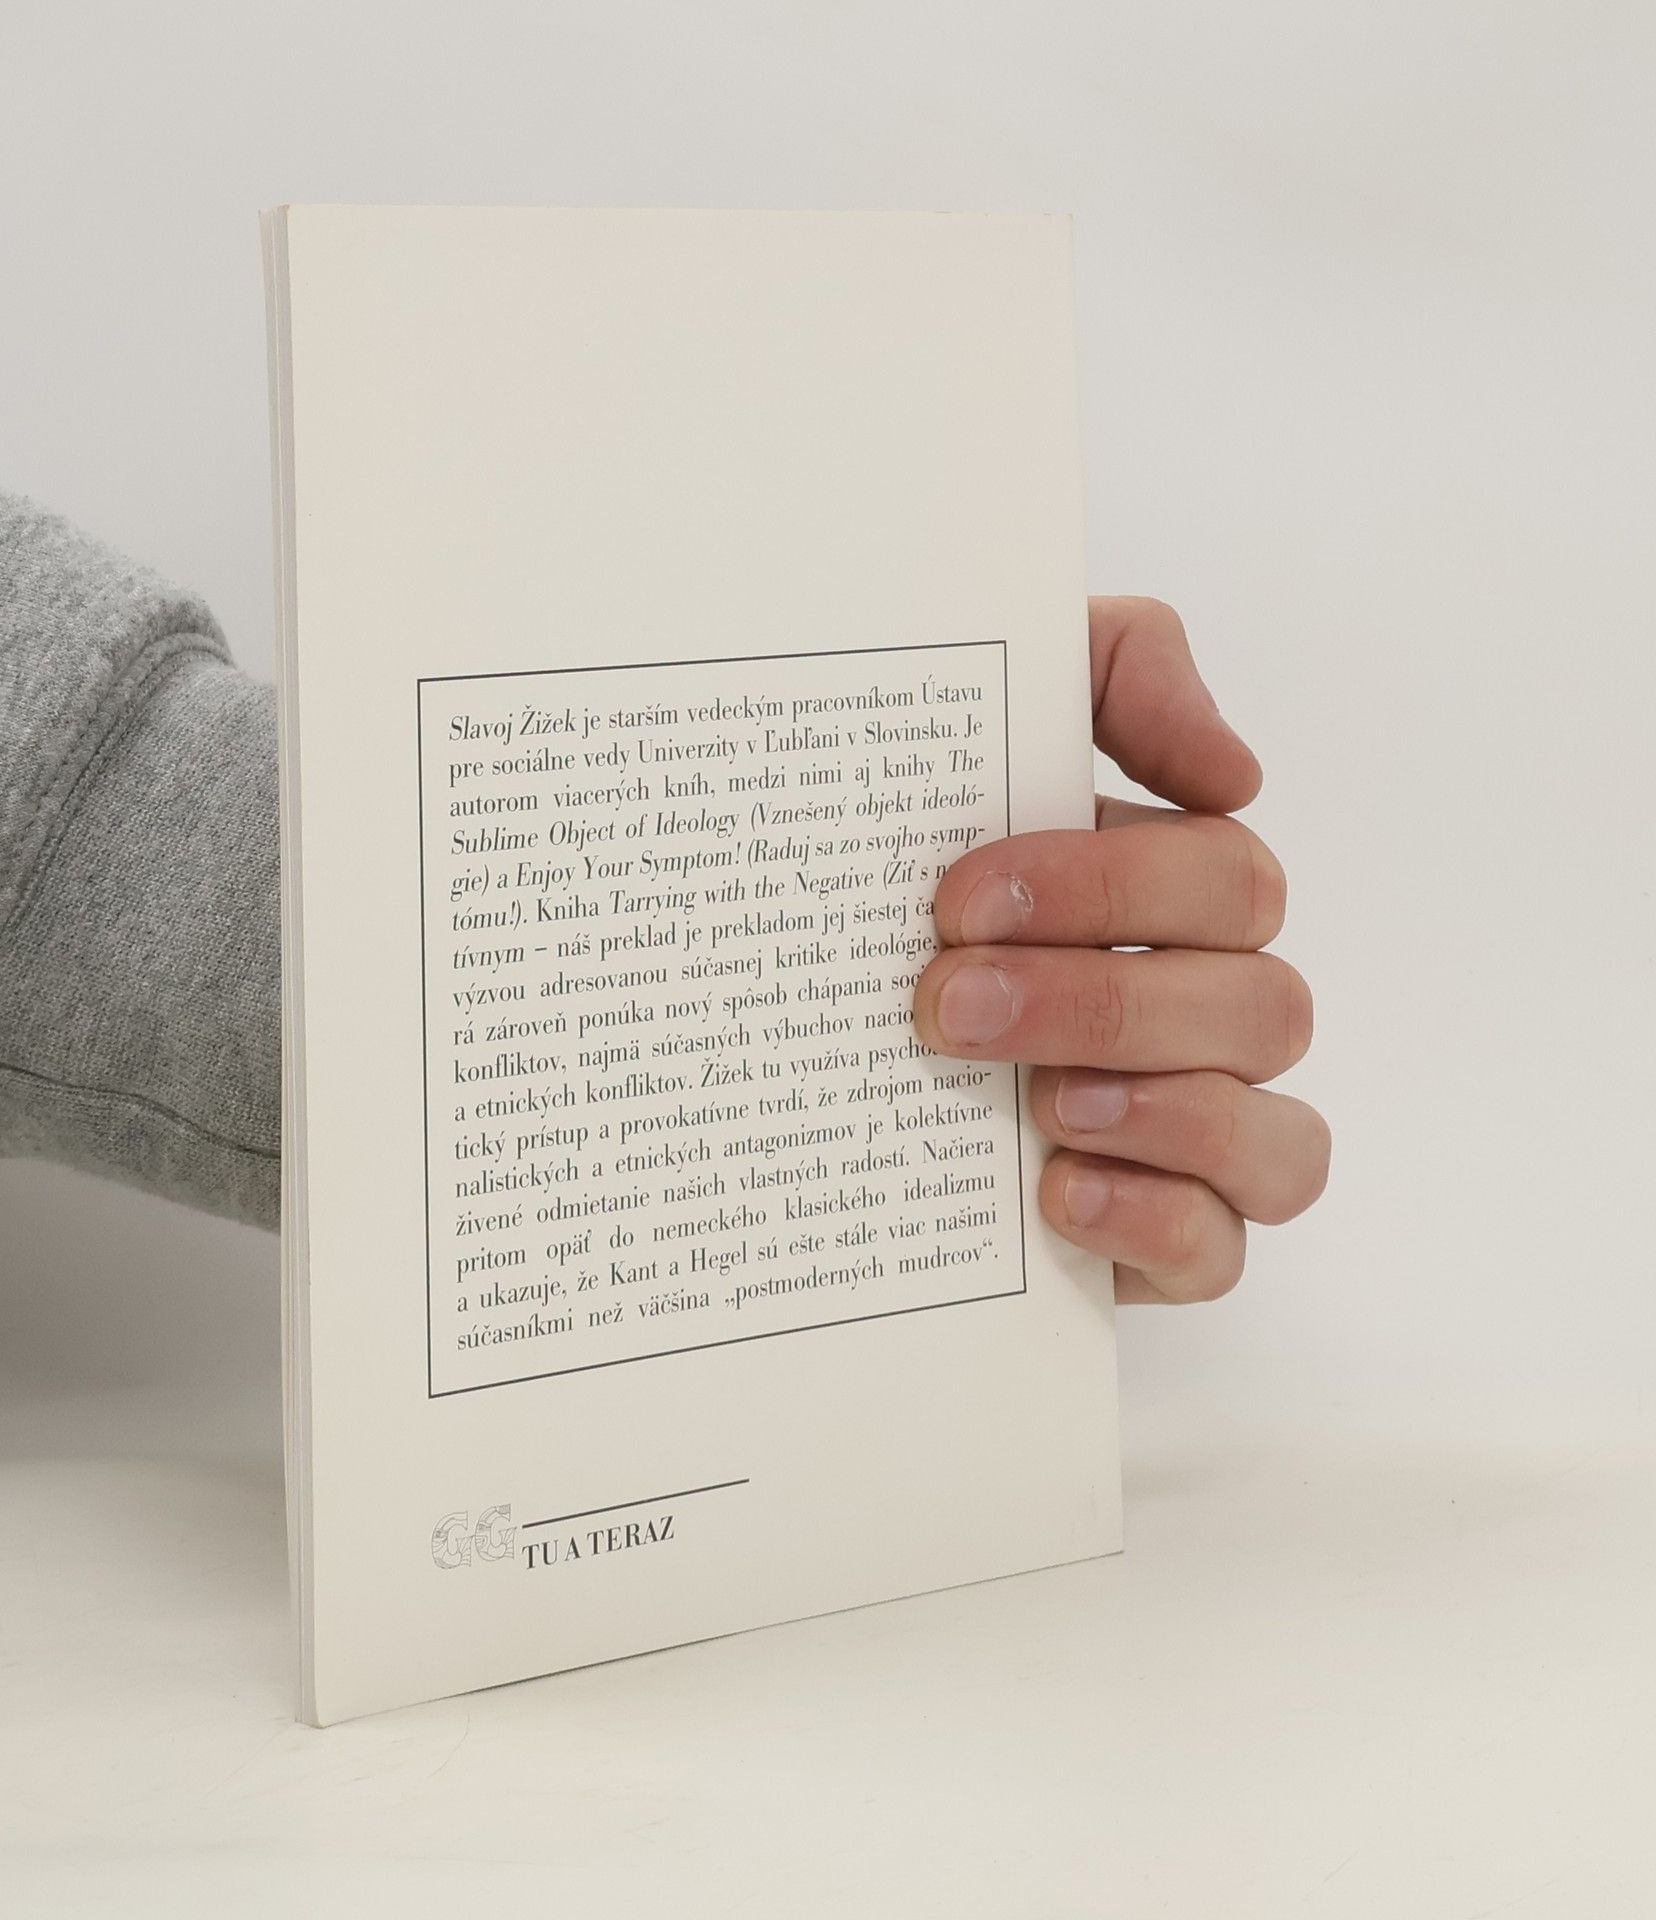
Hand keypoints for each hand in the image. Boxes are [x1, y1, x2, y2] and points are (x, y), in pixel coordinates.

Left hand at [913, 598, 1327, 1303]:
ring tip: (1036, 1103)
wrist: (788, 1016)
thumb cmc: (908, 855)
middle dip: (1101, 1002)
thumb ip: (1120, 666)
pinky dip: (1159, 1224)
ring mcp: (1197, 1131)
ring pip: (1279, 1139)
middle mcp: (1209, 1010)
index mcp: (1178, 892)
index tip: (960, 899)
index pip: (1226, 878)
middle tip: (949, 1004)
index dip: (1109, 887)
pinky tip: (1058, 1193)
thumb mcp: (984, 712)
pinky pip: (1224, 1252)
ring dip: (1164, 1115)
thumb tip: (1235, 766)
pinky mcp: (1159, 1236)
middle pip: (1260, 1008)